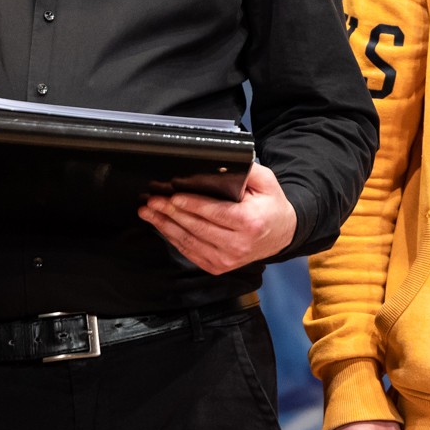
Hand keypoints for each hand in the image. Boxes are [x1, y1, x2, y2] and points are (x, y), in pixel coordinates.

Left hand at [138, 162, 297, 274]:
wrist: (281, 234)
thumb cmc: (270, 206)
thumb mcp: (266, 182)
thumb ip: (247, 171)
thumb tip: (222, 163)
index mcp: (250, 222)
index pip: (214, 213)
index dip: (191, 205)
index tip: (172, 197)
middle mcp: (238, 245)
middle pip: (197, 228)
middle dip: (171, 213)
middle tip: (153, 200)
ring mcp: (228, 259)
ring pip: (189, 242)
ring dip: (165, 226)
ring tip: (149, 212)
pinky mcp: (219, 266)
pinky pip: (190, 252)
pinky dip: (173, 238)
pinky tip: (162, 226)